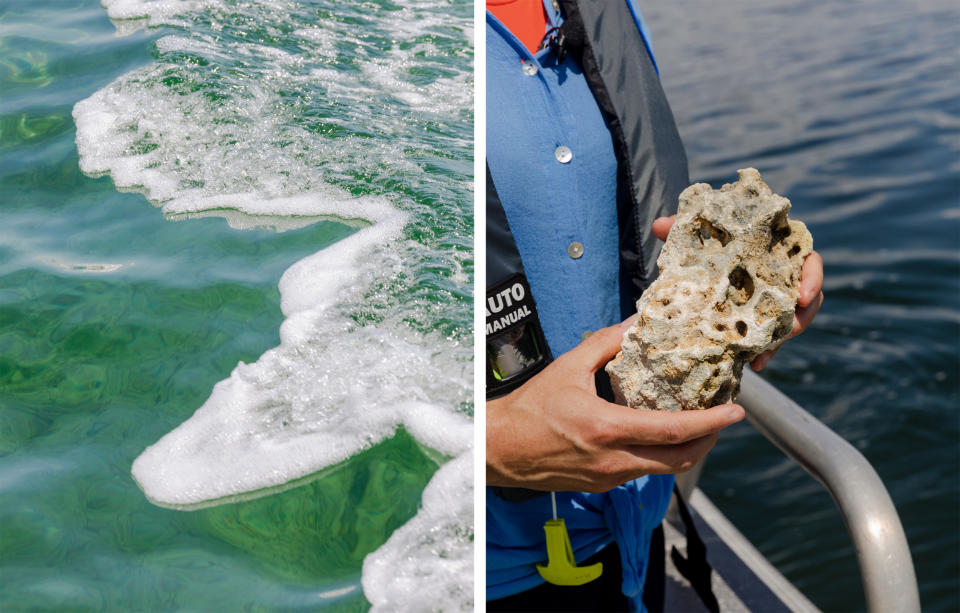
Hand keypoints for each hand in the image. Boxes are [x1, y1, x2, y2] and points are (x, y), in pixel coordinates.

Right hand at [486, 317, 745, 492]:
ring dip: (687, 448)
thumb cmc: (529, 409)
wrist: (500, 450)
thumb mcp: (567, 368)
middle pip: (681, 459)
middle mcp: (613, 460)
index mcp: (606, 429)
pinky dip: (661, 454)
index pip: (673, 430)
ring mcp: (609, 476)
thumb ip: (605, 343)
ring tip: (698, 424)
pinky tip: (660, 434)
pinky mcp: (603, 483)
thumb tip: (634, 323)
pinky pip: (643, 470)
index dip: (710, 423)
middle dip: (709, 439)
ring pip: (665, 469)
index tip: (735, 412)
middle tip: (723, 418)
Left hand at [652, 215, 823, 370]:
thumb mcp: (695, 236)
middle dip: (800, 319)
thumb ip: (680, 228)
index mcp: (777, 251)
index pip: (809, 262)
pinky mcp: (762, 320)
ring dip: (779, 341)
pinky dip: (763, 351)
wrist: (696, 264)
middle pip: (808, 299)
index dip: (812, 279)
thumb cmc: (704, 242)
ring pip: (791, 322)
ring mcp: (774, 301)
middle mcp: (782, 276)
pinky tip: (751, 364)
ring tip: (760, 357)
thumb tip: (659, 224)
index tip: (801, 297)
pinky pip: (771, 337)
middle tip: (787, 333)